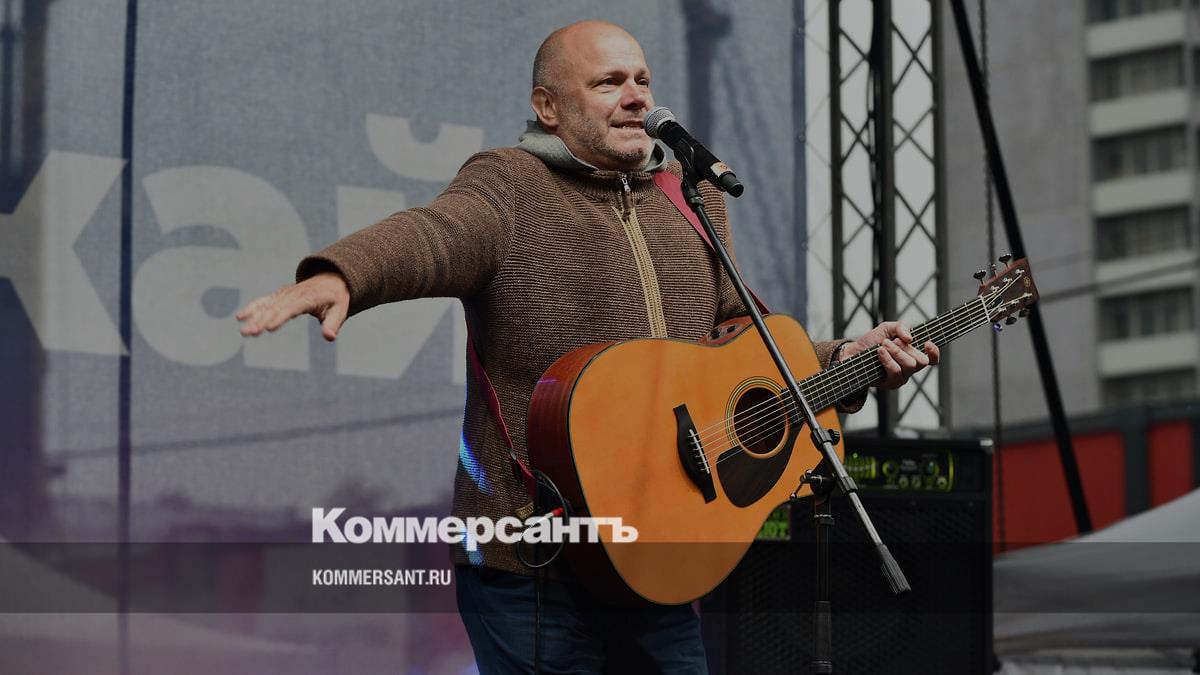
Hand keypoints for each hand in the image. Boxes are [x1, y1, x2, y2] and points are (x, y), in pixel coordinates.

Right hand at [236, 272, 350, 341]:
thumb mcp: (340, 310)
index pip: (292, 309)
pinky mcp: (279, 295)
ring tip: (244, 331)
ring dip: (254, 317)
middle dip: (261, 321)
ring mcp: (285, 294)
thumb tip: (330, 337)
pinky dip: (252, 307)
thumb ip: (333, 324)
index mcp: (308, 298)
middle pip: (275, 309)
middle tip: (249, 333)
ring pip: (267, 306)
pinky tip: (240, 317)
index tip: (269, 327)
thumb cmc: (336, 298)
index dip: (280, 317)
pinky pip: (264, 301)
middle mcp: (293, 294)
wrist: (332, 279)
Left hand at [837, 321, 939, 388]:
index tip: (927, 343)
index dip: (934, 352)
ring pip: (910, 365)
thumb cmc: (872, 341)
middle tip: (892, 341)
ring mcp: (902, 377)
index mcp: (913, 354)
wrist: (853, 352)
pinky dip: (888, 359)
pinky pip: (896, 371)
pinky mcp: (891, 383)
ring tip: (883, 345)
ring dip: (896, 352)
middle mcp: (910, 367)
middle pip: (922, 361)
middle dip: (907, 349)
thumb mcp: (887, 328)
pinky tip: (879, 352)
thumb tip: (910, 338)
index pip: (932, 358)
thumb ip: (901, 327)